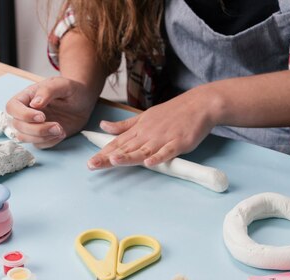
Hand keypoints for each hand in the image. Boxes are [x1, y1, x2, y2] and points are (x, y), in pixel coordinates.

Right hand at [6, 77, 97, 148]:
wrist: (83, 102)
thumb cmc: (71, 90)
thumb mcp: (62, 84)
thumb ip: (48, 91)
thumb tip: (34, 104)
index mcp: (26, 97)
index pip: (12, 107)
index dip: (23, 115)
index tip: (42, 116)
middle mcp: (25, 112)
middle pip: (17, 126)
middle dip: (37, 129)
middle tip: (57, 126)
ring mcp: (32, 125)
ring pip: (24, 138)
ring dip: (42, 137)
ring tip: (60, 130)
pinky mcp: (41, 136)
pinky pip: (38, 145)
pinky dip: (50, 142)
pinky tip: (62, 133)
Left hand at [87, 88, 215, 168]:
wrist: (199, 104)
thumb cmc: (172, 112)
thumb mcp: (144, 117)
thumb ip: (124, 125)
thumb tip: (103, 126)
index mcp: (139, 129)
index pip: (118, 143)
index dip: (103, 153)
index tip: (90, 162)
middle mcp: (148, 134)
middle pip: (126, 148)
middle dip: (108, 158)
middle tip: (92, 165)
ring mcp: (163, 138)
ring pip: (143, 150)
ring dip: (129, 156)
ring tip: (114, 161)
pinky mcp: (179, 142)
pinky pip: (167, 152)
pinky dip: (159, 157)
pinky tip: (150, 163)